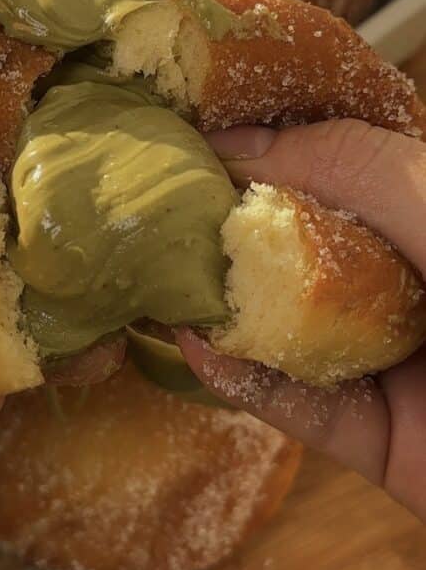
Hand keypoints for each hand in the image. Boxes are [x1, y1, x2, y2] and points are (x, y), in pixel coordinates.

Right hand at [178, 118, 425, 520]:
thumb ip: (353, 164)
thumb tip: (245, 144)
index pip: (346, 166)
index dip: (275, 143)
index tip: (203, 128)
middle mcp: (417, 285)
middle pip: (309, 251)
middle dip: (238, 229)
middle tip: (168, 208)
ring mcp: (400, 365)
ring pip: (295, 332)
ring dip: (229, 309)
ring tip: (168, 280)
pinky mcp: (382, 440)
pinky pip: (302, 409)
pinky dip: (248, 382)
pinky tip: (202, 349)